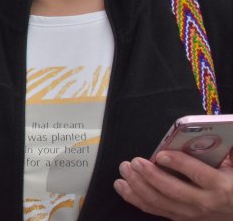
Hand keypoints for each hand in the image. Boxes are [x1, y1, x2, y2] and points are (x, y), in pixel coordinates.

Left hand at [114, 151, 232, 219]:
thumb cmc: (232, 185)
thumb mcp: (232, 167)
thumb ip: (222, 151)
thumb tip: (207, 133)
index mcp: (219, 186)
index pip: (197, 174)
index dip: (178, 163)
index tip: (161, 154)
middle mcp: (204, 202)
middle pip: (172, 190)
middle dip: (150, 175)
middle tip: (134, 162)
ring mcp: (192, 213)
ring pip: (159, 202)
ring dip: (137, 187)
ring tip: (124, 171)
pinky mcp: (182, 218)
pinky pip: (155, 210)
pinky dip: (136, 199)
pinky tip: (123, 187)